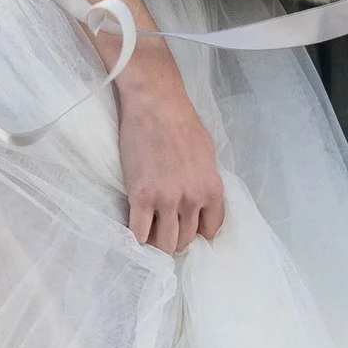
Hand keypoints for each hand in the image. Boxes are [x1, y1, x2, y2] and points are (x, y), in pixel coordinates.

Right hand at [116, 47, 226, 252]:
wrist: (156, 104)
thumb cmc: (182, 122)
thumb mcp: (207, 154)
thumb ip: (205, 181)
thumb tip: (199, 198)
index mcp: (212, 190)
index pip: (212, 230)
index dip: (199, 233)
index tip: (187, 228)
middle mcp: (192, 200)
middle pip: (186, 239)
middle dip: (176, 238)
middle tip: (164, 230)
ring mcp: (166, 201)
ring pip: (164, 243)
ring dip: (157, 241)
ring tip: (149, 232)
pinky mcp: (140, 197)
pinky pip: (140, 234)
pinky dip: (137, 238)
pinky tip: (135, 230)